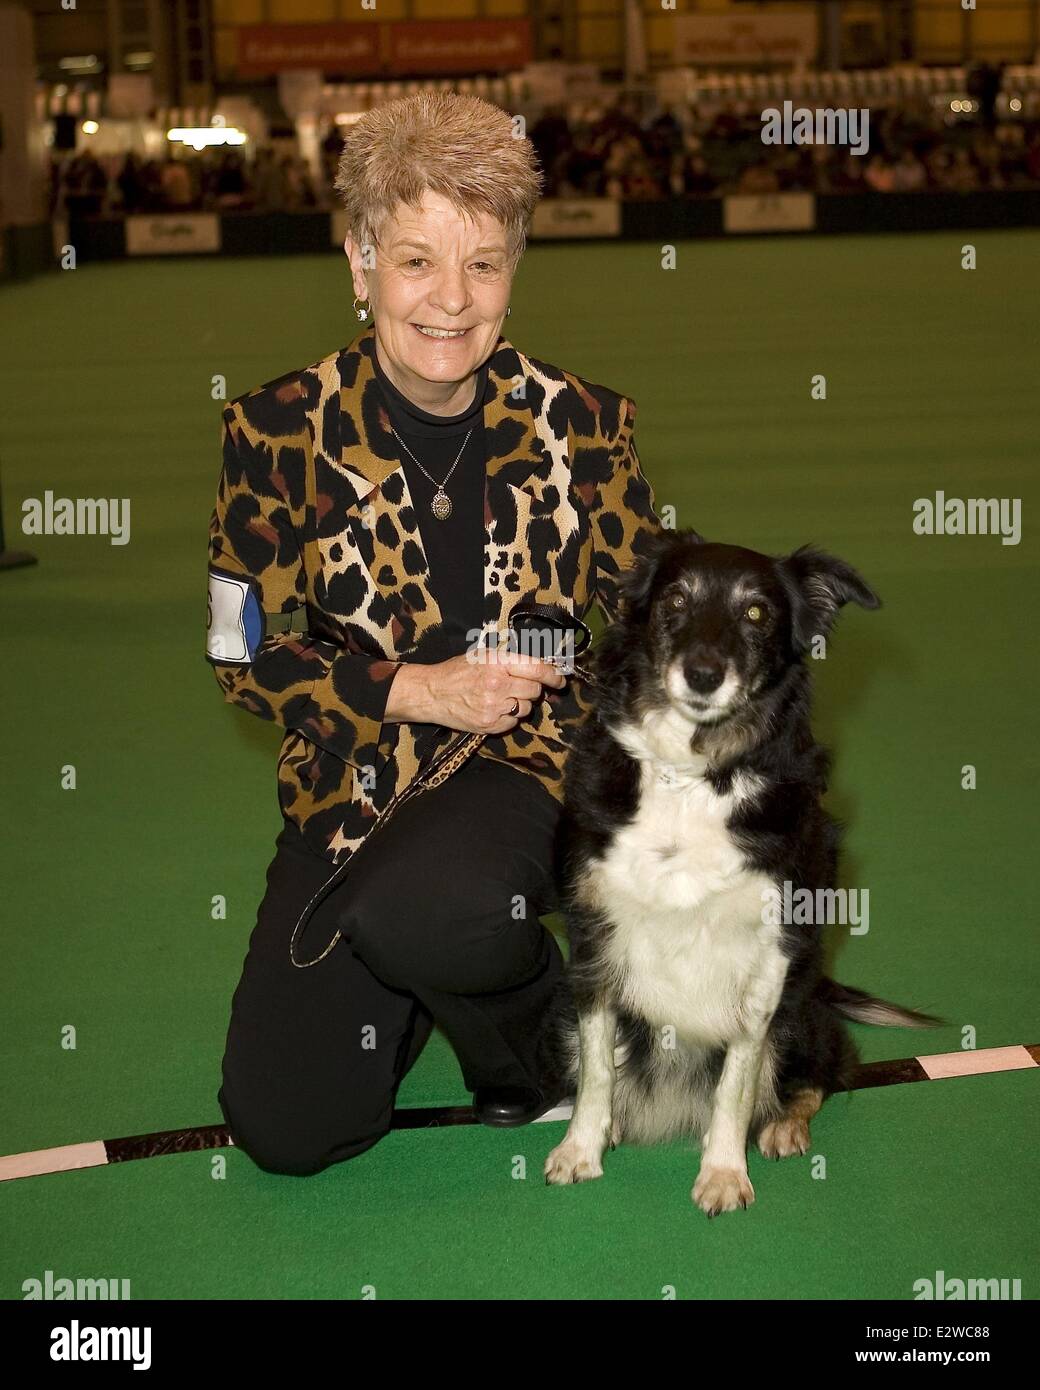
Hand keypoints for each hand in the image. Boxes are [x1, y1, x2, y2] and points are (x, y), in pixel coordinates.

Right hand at [385, 648, 566, 734]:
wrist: (432, 693)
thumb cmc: (457, 671)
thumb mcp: (483, 655)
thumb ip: (510, 660)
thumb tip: (540, 667)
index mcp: (498, 663)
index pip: (538, 669)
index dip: (554, 676)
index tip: (560, 680)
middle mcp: (498, 684)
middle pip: (535, 690)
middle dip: (533, 689)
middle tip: (520, 687)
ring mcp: (494, 707)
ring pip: (526, 709)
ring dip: (520, 704)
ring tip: (504, 698)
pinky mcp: (489, 725)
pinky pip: (513, 723)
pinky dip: (509, 718)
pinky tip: (495, 710)